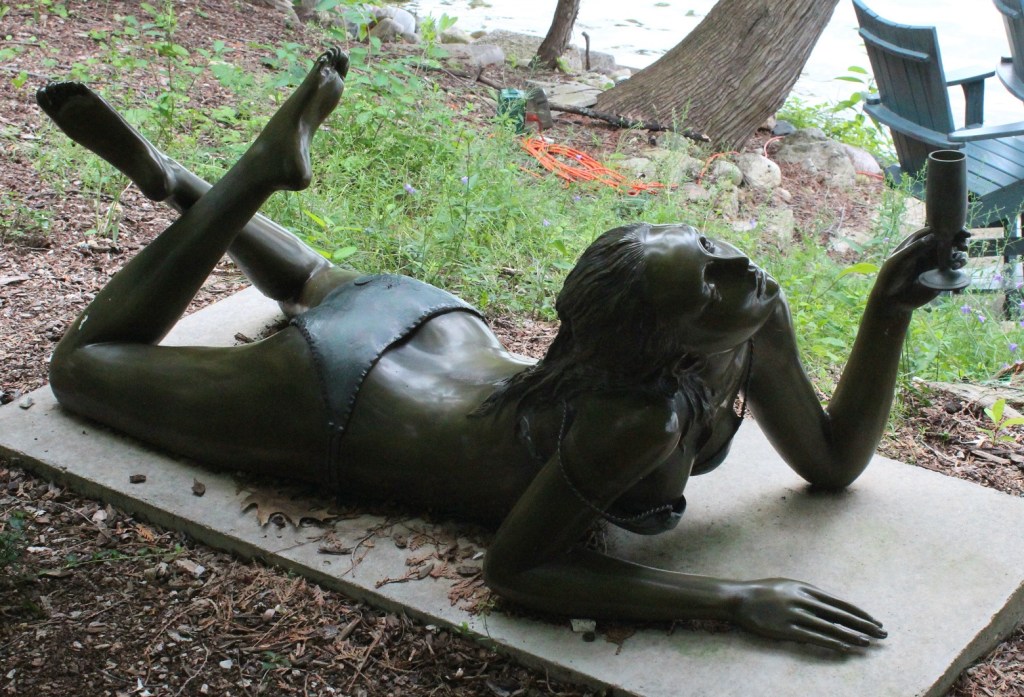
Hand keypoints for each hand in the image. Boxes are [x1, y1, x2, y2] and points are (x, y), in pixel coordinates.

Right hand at [733, 578, 885, 650]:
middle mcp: (803, 600)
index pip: (840, 603)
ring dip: (851, 635)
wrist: (738, 598)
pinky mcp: (785, 629)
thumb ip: (807, 596)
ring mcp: (794, 615)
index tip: (875, 621)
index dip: (859, 613)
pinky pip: (813, 638)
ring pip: (830, 627)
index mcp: (805, 588)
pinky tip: (844, 647)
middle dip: (863, 625)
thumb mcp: (788, 586)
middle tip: (882, 634)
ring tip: (868, 643)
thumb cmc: (763, 592)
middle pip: (840, 615)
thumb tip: (827, 609)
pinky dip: (831, 642)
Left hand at [872, 227, 968, 312]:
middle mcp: (929, 250)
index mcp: (918, 242)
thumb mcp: (900, 260)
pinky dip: (959, 271)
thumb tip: (933, 236)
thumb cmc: (892, 276)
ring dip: (961, 257)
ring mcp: (936, 262)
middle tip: (963, 246)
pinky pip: (955, 272)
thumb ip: (915, 248)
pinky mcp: (941, 276)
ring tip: (958, 263)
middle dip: (959, 242)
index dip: (947, 230)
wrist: (892, 298)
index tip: (958, 232)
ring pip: (955, 256)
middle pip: (948, 242)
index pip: (935, 232)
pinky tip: (958, 272)